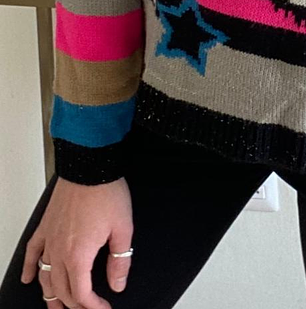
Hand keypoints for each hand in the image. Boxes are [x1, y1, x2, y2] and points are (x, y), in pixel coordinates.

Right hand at [21, 175, 132, 307]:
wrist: (89, 165)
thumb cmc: (106, 192)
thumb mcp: (123, 228)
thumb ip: (120, 260)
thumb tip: (118, 284)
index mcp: (79, 255)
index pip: (81, 294)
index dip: (92, 307)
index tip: (103, 308)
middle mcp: (60, 251)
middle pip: (62, 290)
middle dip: (74, 305)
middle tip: (86, 308)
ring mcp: (49, 239)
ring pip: (44, 277)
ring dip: (50, 295)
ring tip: (56, 307)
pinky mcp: (45, 226)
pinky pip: (31, 253)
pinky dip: (28, 268)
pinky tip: (27, 279)